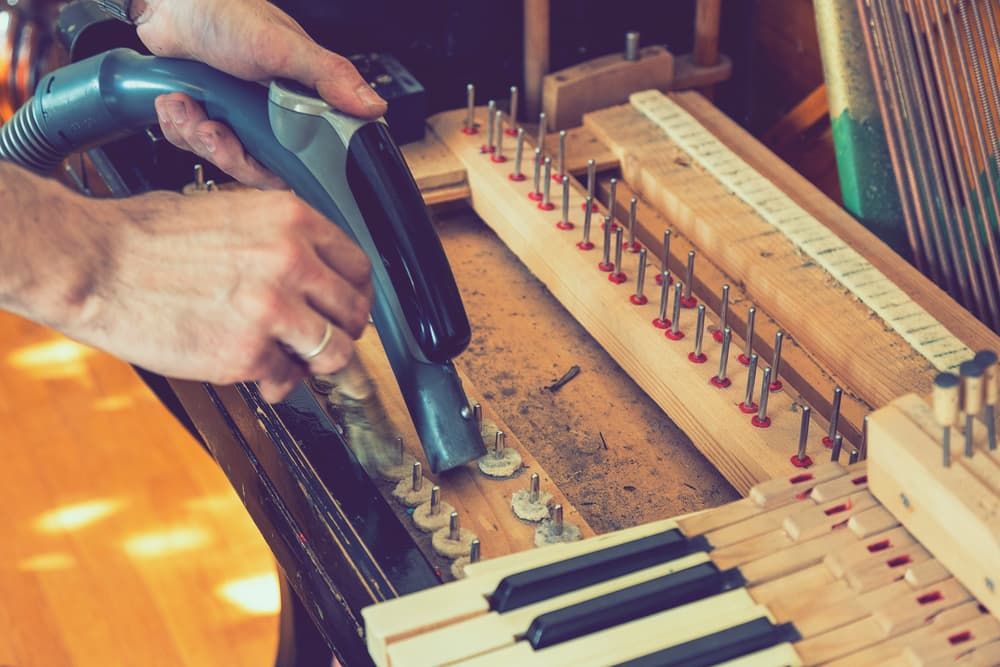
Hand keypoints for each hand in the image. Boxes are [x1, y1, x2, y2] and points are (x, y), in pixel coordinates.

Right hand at [70, 188, 372, 401]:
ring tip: (292, 362)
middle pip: (354, 312)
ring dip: (315, 363)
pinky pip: (285, 379)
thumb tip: (309, 272)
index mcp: (291, 220)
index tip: (344, 308)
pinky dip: (274, 382)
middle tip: (322, 341)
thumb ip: (278, 240)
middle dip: (342, 331)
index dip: (354, 294)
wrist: (92, 263)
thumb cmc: (145, 237)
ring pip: (334, 352)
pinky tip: (255, 373)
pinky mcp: (246, 353)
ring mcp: (272, 310)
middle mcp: (291, 261)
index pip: (358, 266)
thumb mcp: (229, 211)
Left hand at [134, 0, 386, 187]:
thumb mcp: (284, 46)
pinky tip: (176, 101)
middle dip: (227, 153)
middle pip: (256, 166)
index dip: (279, 168)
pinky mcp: (205, 114)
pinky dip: (178, 126)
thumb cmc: (226, 12)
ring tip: (187, 107)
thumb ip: (329, 76)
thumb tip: (373, 106)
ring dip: (196, 136)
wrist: (168, 1)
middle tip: (213, 130)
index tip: (258, 159)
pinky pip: (192, 143)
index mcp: (299, 102)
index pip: (302, 160)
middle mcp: (269, 114)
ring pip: (221, 156)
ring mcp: (235, 115)